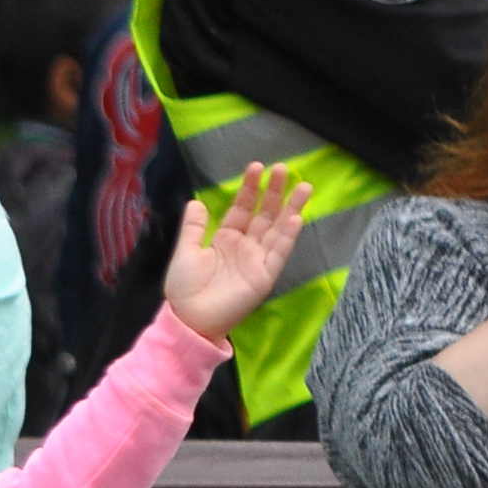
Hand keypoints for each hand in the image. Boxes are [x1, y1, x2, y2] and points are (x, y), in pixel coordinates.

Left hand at [162, 162, 310, 343]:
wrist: (187, 319)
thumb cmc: (184, 289)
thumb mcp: (185, 253)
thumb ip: (193, 228)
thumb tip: (197, 202)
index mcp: (226, 240)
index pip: (242, 209)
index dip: (249, 189)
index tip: (256, 168)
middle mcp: (245, 247)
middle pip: (265, 215)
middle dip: (274, 192)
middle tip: (283, 168)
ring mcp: (257, 260)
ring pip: (278, 230)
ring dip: (291, 209)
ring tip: (304, 186)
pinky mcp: (264, 276)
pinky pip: (279, 253)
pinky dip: (287, 237)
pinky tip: (295, 218)